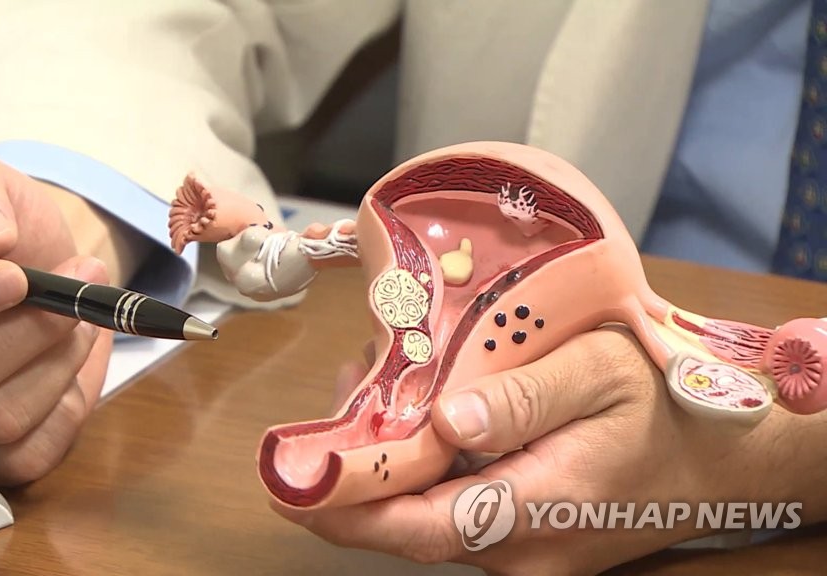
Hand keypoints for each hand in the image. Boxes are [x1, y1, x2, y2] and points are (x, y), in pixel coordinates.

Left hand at [276, 327, 826, 574]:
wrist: (731, 456)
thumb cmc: (669, 406)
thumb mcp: (598, 375)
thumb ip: (521, 397)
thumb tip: (446, 419)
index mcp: (535, 509)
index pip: (416, 526)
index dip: (344, 509)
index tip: (284, 484)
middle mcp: (519, 548)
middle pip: (408, 519)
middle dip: (357, 465)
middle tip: (343, 389)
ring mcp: (523, 548)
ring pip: (427, 510)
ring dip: (390, 456)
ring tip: (377, 380)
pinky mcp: (526, 533)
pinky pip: (455, 503)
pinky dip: (424, 461)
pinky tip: (421, 407)